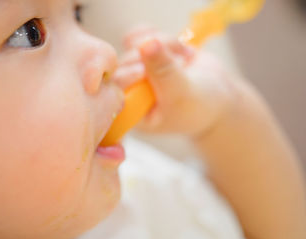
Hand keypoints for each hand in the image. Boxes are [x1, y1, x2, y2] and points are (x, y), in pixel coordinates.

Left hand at [113, 26, 235, 137]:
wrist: (217, 96)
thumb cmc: (198, 107)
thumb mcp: (181, 93)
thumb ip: (163, 71)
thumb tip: (145, 44)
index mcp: (132, 109)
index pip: (116, 88)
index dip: (128, 74)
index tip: (146, 72)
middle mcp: (130, 89)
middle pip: (126, 61)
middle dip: (154, 57)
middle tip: (182, 63)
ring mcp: (137, 69)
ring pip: (135, 43)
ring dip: (162, 43)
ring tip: (185, 56)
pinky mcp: (145, 53)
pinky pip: (140, 34)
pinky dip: (159, 35)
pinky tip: (178, 46)